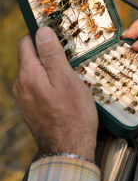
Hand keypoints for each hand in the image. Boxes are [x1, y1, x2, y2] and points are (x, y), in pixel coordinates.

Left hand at [12, 27, 97, 161]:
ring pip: (35, 73)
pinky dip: (49, 83)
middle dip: (49, 54)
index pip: (26, 43)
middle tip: (71, 58)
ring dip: (50, 70)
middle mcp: (21, 85)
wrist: (69, 148)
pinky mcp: (30, 108)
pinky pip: (38, 87)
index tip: (60, 37)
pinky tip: (65, 92)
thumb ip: (52, 55)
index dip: (42, 36)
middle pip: (30, 58)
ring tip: (71, 76)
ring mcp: (24, 98)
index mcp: (28, 74)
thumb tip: (42, 32)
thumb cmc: (73, 114)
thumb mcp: (67, 79)